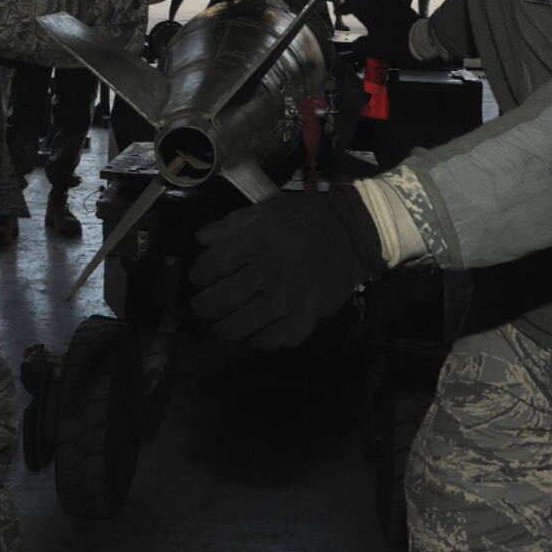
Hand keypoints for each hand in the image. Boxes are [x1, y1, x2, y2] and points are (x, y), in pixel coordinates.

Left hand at [190, 185, 385, 346]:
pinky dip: (257, 341)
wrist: (354, 232)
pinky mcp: (307, 317)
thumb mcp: (266, 210)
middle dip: (203, 308)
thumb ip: (230, 225)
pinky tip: (254, 334)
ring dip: (224, 329)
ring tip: (222, 325)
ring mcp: (288, 298)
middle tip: (204, 308)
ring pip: (239, 326)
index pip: (209, 269)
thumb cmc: (306, 219)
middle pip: (218, 302)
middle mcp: (268, 272)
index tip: (201, 279)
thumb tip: (199, 240)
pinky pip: (272, 340)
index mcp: (255, 242)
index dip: (198, 277)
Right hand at [339, 0, 419, 60]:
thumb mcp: (372, 48)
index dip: (343, 8)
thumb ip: (360, 44)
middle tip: (348, 6)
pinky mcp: (398, 0)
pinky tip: (377, 5)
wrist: (417, 38)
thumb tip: (356, 42)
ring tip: (361, 5)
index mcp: (366, 9)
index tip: (339, 11)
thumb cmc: (392, 43)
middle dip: (352, 1)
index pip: (350, 4)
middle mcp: (376, 0)